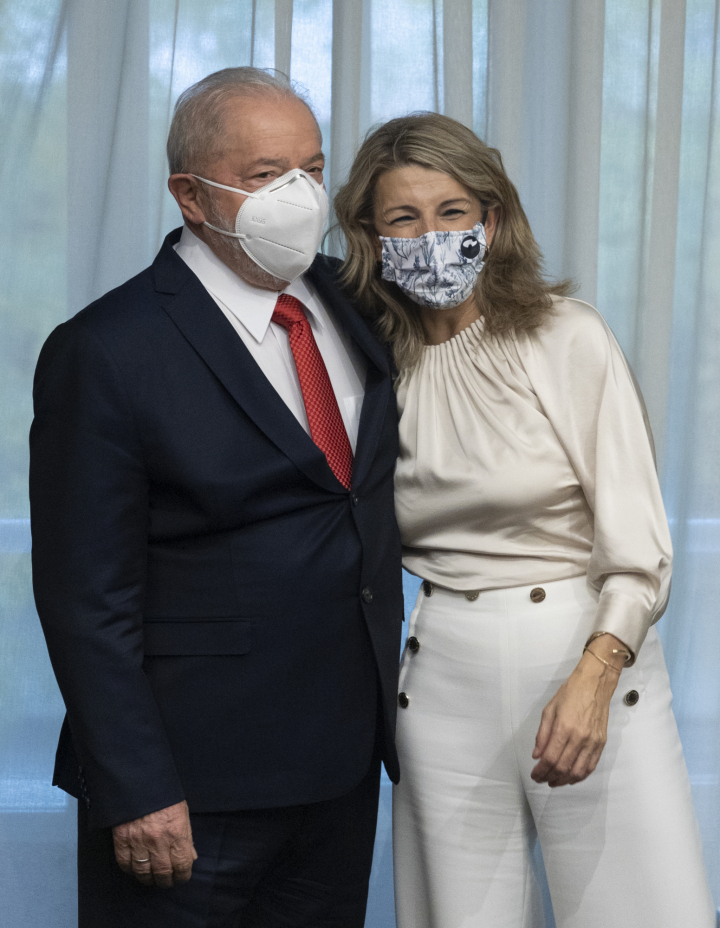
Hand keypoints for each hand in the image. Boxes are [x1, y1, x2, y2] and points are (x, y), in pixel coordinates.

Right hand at [112, 800, 196, 886]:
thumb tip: (191, 856)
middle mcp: (158, 841)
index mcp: (176, 833)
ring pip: (143, 872)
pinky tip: (135, 869)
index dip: (183, 875)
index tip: (182, 877)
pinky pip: (125, 863)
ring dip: (148, 879)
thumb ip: (187, 836)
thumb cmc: (165, 795)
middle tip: (166, 881)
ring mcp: (138, 842)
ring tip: (151, 878)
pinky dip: (130, 870)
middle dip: (166, 881)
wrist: (140, 781)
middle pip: (162, 873)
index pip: (182, 865)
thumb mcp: (183, 812)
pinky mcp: (122, 840)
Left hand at [531, 637, 623, 786]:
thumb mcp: (549, 710)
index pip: (550, 758)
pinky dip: (580, 776)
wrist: (595, 684)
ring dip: (564, 781)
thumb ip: (542, 734)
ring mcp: (592, 742)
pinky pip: (591, 766)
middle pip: (563, 767)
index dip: (541, 770)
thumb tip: (536, 755)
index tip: (534, 774)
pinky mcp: (601, 743)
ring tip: (553, 781)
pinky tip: (570, 778)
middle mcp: (580, 737)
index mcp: (564, 727)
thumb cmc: (571, 693)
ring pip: (578, 771)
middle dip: (549, 777)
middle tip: (541, 779)